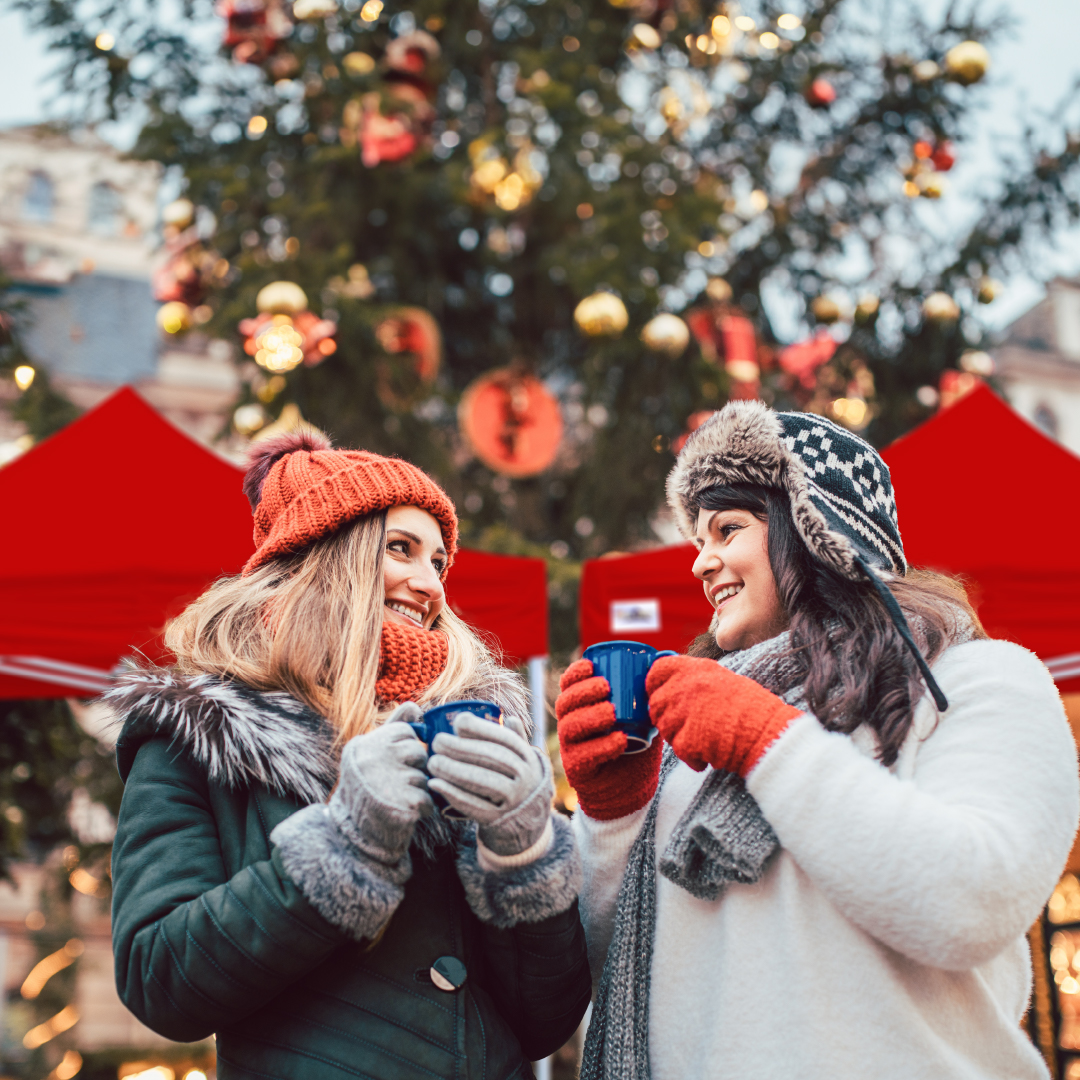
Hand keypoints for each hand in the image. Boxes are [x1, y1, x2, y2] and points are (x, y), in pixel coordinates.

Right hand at [329, 702, 432, 865]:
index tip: (393, 762)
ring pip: (424, 776)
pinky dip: (423, 808)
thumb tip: (416, 706)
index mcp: (365, 744)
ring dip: (417, 790)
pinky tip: (405, 812)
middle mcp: (374, 759)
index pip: (406, 731)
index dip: (406, 748)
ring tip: (396, 799)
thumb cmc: (367, 788)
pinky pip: (428, 799)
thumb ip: (394, 726)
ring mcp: (388, 781)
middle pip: (418, 752)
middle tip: (395, 783)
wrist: (352, 835)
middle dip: (414, 769)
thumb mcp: (372, 753)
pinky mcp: (403, 804)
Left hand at [428, 714, 552, 856]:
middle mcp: (526, 777)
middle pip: (492, 758)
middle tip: (437, 742)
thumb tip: (508, 717)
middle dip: (461, 748)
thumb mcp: (522, 760)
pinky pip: (474, 806)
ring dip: (454, 770)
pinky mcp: (498, 819)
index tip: (458, 722)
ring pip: (483, 781)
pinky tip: (435, 784)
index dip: (481, 729)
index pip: (505, 739)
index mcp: (528, 757)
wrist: (527, 822)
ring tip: (432, 762)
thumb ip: (515, 739)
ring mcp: (514, 800)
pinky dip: (452, 794)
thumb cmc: (516, 781)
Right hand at [555, 658, 661, 820]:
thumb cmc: (635, 745)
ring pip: (570, 727)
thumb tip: (664, 663)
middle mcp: (570, 725)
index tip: (591, 665)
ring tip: (612, 713)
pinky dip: (602, 746)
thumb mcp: (641, 717)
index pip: (568, 685)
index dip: (575, 673)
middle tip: (605, 687)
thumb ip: (646, 695)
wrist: (631, 787)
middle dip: (582, 692)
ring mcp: (571, 748)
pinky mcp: (578, 770)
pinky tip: (619, 740)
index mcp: (580, 707)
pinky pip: (583, 756)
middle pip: (565, 703)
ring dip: (590, 717)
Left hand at [645, 655, 801, 776]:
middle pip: (656, 704)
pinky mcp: (687, 738)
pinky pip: (678, 750)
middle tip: (688, 727)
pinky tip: (709, 755)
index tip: (660, 695)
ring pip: (664, 728)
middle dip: (667, 718)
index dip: (654, 685)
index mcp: (695, 669)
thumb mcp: (723, 680)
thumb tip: (673, 687)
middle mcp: (685, 686)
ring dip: (679, 738)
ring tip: (704, 740)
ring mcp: (683, 712)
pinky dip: (692, 757)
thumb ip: (696, 681)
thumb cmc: (753, 709)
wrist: (768, 733)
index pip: (656, 671)